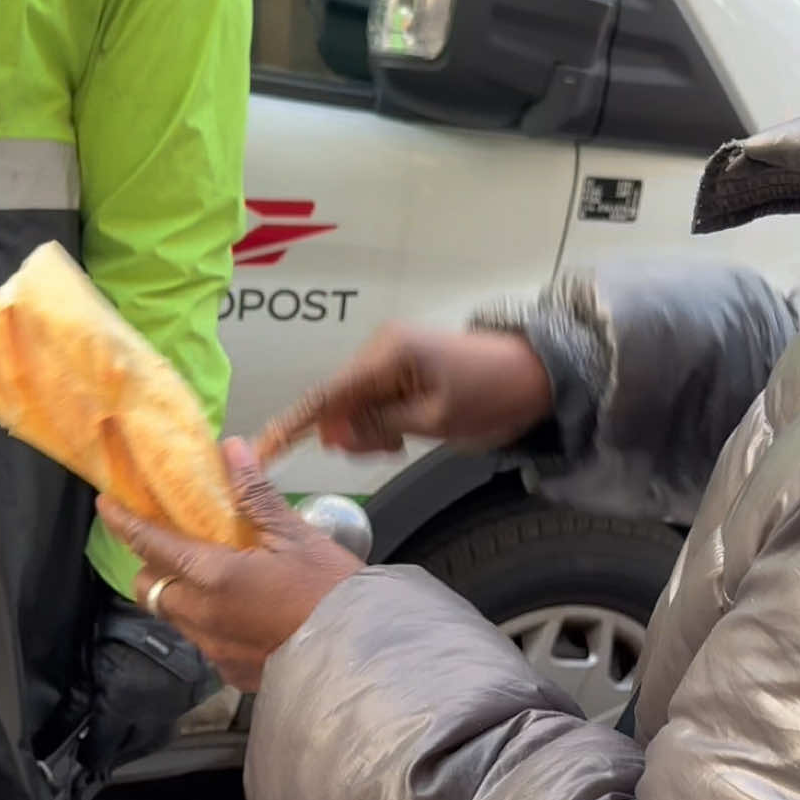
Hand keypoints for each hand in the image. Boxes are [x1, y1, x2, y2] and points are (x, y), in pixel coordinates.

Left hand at [95, 439, 362, 691]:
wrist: (363, 656)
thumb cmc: (333, 592)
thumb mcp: (296, 535)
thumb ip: (255, 495)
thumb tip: (231, 451)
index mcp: (213, 577)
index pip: (151, 546)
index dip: (124, 523)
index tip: (107, 506)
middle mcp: (203, 618)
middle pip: (152, 590)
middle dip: (153, 567)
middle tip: (173, 546)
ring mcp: (216, 652)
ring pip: (176, 619)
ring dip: (182, 597)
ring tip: (214, 580)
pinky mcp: (234, 675)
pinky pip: (206, 646)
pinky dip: (211, 626)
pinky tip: (242, 616)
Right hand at [258, 324, 553, 458]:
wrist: (536, 376)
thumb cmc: (492, 394)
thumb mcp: (433, 420)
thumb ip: (379, 426)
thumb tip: (333, 435)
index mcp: (388, 354)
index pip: (327, 394)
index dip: (293, 424)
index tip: (263, 449)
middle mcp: (380, 350)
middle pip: (335, 402)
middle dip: (349, 433)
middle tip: (390, 449)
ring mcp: (388, 359)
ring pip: (351, 407)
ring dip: (366, 432)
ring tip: (402, 440)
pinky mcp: (398, 371)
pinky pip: (369, 403)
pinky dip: (378, 425)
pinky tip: (402, 432)